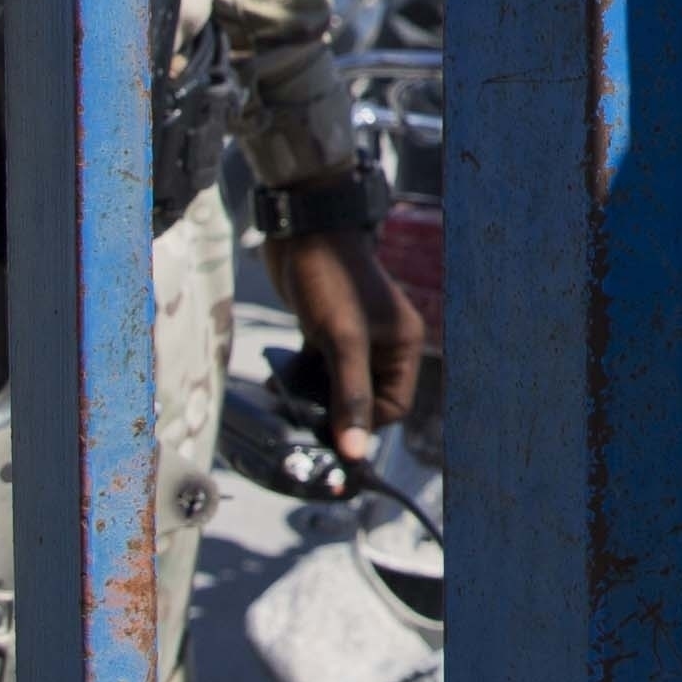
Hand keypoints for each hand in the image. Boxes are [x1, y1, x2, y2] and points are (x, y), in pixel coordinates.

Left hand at [269, 221, 423, 452]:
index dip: (364, 423)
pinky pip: (320, 371)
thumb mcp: (343, 341)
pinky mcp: (327, 333)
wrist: (300, 230)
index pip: (392, 407)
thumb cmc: (330, 277)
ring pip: (338, 386)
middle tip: (301, 418)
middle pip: (364, 399)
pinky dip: (301, 380)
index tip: (330, 430)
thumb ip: (349, 396)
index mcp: (402, 345)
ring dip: (313, 397)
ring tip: (285, 399)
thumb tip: (354, 451)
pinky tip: (278, 383)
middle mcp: (384, 344)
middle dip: (334, 411)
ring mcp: (355, 339)